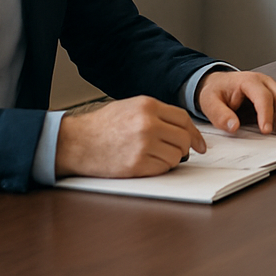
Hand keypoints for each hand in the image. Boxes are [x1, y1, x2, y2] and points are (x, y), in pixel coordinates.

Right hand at [54, 95, 204, 178]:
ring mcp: (143, 145)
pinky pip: (163, 169)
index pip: (183, 119)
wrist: (76, 142)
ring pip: (176, 156)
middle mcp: (148, 124)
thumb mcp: (130, 107)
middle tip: (177, 152)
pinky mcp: (136, 164)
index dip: (194, 133)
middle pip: (183, 138)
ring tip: (154, 156)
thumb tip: (182, 128)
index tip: (199, 144)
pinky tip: (147, 164)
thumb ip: (156, 114)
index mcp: (148, 106)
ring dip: (170, 159)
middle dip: (184, 148)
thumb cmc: (101, 126)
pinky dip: (160, 168)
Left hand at [196, 70, 275, 135]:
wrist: (219, 85)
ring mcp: (273, 88)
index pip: (263, 96)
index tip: (266, 130)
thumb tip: (233, 126)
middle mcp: (265, 82)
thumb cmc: (216, 92)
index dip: (266, 113)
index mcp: (248, 81)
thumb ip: (220, 114)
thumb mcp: (209, 102)